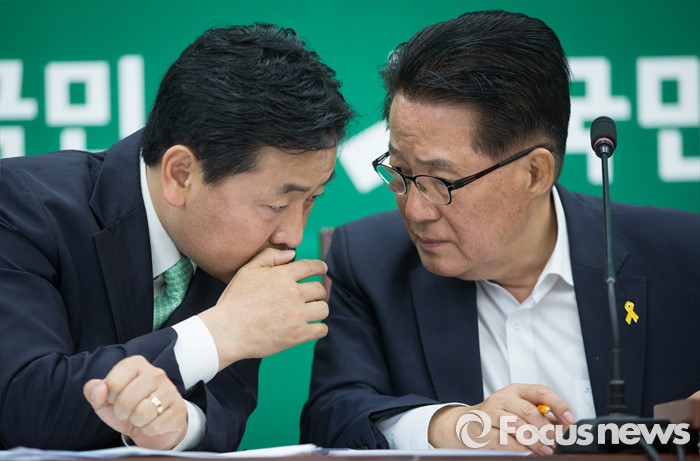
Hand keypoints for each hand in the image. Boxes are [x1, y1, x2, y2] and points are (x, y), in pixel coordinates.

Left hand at [83, 355, 187, 449]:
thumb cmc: (128, 409)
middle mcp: (155, 373)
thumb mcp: (106, 401)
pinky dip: (149, 430)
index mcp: (136, 364)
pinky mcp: (178, 408)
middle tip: (127, 412)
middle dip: (121, 413)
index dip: (109, 398)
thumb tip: (99, 389)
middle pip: (126, 400)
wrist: (154, 426)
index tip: (116, 398)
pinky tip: (153, 423)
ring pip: (142, 413)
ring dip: (136, 422)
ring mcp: (169, 389)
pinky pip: (155, 425)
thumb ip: (94, 391)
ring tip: (140, 417)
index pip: (112, 383)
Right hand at [198, 248, 328, 368]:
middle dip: (316, 291)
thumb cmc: (235, 301)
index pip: (311, 267)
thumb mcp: (247, 271)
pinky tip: (311, 327)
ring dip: (318, 309)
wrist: (227, 331)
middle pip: (319, 289)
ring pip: (323, 308)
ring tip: (310, 312)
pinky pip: (321, 329)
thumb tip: (291, 254)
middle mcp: (293, 293)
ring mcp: (297, 315)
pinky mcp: (298, 335)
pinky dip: (318, 328)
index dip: (319, 267)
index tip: (323, 269)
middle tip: (310, 297)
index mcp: (283, 275)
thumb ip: (269, 257)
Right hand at [428, 384, 574, 455]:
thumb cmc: (497, 415)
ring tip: (545, 450)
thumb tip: (563, 424)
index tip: (570, 419)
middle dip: (546, 429)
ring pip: (517, 425)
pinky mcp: (484, 429)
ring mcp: (492, 413)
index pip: (541, 392)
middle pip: (529, 411)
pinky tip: (527, 452)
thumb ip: (541, 414)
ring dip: (535, 441)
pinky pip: (504, 440)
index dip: (558, 405)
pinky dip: (519, 448)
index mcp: (517, 390)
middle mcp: (504, 398)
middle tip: (555, 441)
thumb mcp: (518, 408)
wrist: (467, 423)